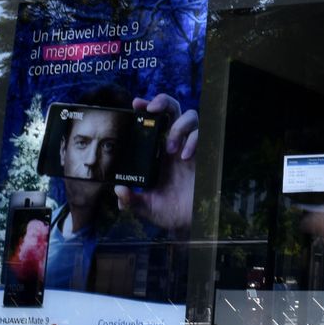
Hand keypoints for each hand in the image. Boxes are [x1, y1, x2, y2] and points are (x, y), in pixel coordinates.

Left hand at [115, 93, 197, 231]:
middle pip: (172, 109)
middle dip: (163, 102)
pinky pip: (202, 134)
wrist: (191, 222)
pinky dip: (193, 140)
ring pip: (190, 116)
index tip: (136, 104)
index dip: (146, 108)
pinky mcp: (204, 153)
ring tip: (170, 147)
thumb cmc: (169, 212)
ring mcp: (190, 147)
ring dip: (179, 127)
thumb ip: (131, 200)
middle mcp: (174, 144)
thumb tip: (119, 190)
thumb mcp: (145, 207)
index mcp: (157, 151)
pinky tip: (185, 157)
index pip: (152, 121)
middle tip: (151, 109)